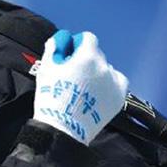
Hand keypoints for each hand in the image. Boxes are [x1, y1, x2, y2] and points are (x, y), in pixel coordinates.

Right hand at [32, 30, 128, 144]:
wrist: (64, 128)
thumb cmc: (52, 97)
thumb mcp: (47, 67)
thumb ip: (55, 47)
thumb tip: (62, 38)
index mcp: (88, 56)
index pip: (88, 38)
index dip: (78, 44)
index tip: (70, 55)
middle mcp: (105, 66)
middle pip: (97, 54)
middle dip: (86, 60)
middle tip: (75, 75)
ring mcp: (114, 82)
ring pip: (106, 69)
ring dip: (98, 73)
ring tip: (85, 88)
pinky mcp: (119, 97)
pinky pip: (117, 82)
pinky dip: (109, 84)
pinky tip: (97, 91)